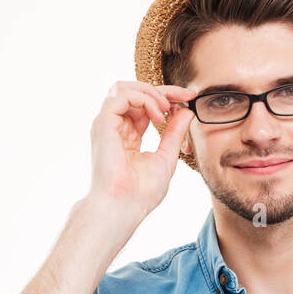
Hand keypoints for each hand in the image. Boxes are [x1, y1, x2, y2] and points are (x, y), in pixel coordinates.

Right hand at [87, 80, 196, 220]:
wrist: (123, 207)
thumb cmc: (141, 192)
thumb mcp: (166, 157)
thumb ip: (174, 134)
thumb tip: (186, 111)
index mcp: (127, 135)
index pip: (145, 105)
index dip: (167, 96)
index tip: (189, 97)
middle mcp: (114, 126)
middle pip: (135, 91)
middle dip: (162, 89)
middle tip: (185, 96)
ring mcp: (107, 124)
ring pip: (124, 87)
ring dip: (150, 92)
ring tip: (166, 110)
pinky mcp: (103, 123)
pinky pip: (121, 94)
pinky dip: (143, 99)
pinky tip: (157, 117)